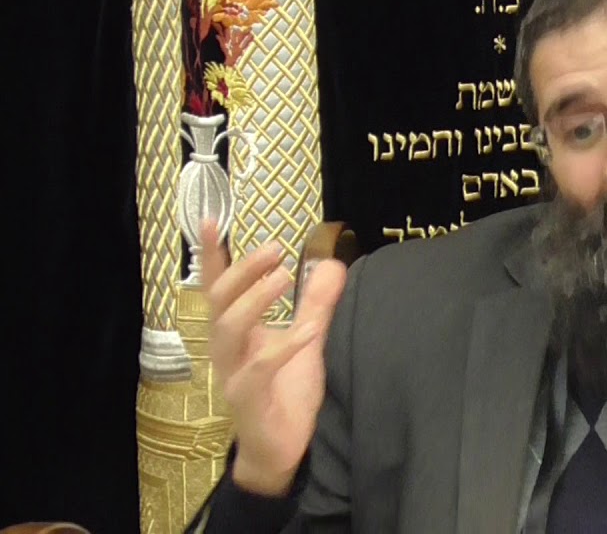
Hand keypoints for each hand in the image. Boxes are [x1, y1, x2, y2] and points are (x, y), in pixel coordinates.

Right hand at [199, 221, 346, 496]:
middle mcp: (229, 349)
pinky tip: (308, 330)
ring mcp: (234, 373)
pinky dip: (284, 346)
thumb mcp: (307, 341)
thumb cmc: (288, 394)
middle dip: (242, 270)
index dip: (213, 254)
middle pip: (219, 301)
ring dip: (255, 299)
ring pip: (227, 329)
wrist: (283, 451)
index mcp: (238, 331)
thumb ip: (316, 304)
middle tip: (273, 247)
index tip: (211, 219)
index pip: (219, 287)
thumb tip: (332, 264)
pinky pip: (259, 368)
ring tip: (284, 276)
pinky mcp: (249, 399)